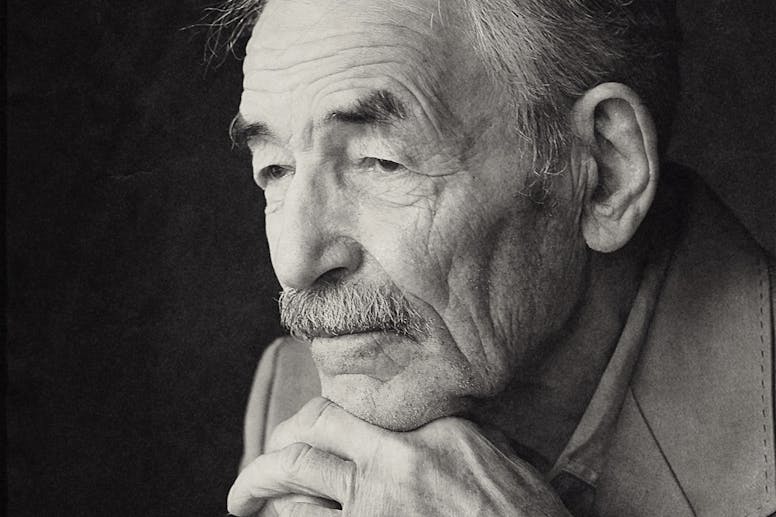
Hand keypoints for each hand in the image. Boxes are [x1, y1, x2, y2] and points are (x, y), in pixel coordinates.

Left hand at [227, 397, 569, 515]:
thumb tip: (427, 429)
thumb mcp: (502, 462)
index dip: (316, 417)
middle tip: (256, 473)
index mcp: (431, 427)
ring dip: (262, 488)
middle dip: (273, 449)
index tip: (303, 430)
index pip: (354, 403)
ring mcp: (379, 503)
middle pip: (312, 431)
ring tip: (245, 501)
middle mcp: (398, 457)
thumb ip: (458, 437)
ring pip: (296, 481)